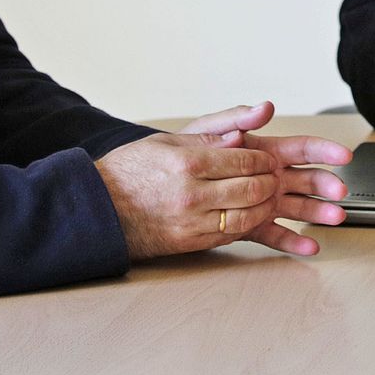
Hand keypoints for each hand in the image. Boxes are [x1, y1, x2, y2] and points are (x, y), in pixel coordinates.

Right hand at [95, 132, 280, 261]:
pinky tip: (252, 215)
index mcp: (188, 163)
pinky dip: (247, 225)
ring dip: (265, 206)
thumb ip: (211, 135)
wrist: (98, 209)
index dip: (265, 160)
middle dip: (271, 182)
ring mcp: (191, 222)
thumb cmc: (132, 170)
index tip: (270, 159)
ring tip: (269, 197)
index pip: (245, 160)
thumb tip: (245, 132)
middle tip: (276, 177)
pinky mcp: (189, 243)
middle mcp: (192, 194)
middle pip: (252, 189)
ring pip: (247, 216)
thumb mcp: (167, 141)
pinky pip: (230, 235)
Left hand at [180, 101, 353, 255]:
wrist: (155, 188)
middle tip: (339, 190)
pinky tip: (309, 246)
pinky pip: (275, 234)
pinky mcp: (251, 225)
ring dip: (318, 212)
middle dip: (326, 184)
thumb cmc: (183, 156)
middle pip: (306, 179)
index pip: (302, 149)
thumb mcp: (206, 130)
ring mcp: (263, 202)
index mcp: (264, 151)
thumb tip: (265, 108)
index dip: (324, 151)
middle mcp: (269, 177)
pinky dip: (293, 241)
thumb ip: (236, 118)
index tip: (342, 155)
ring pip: (298, 207)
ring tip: (334, 218)